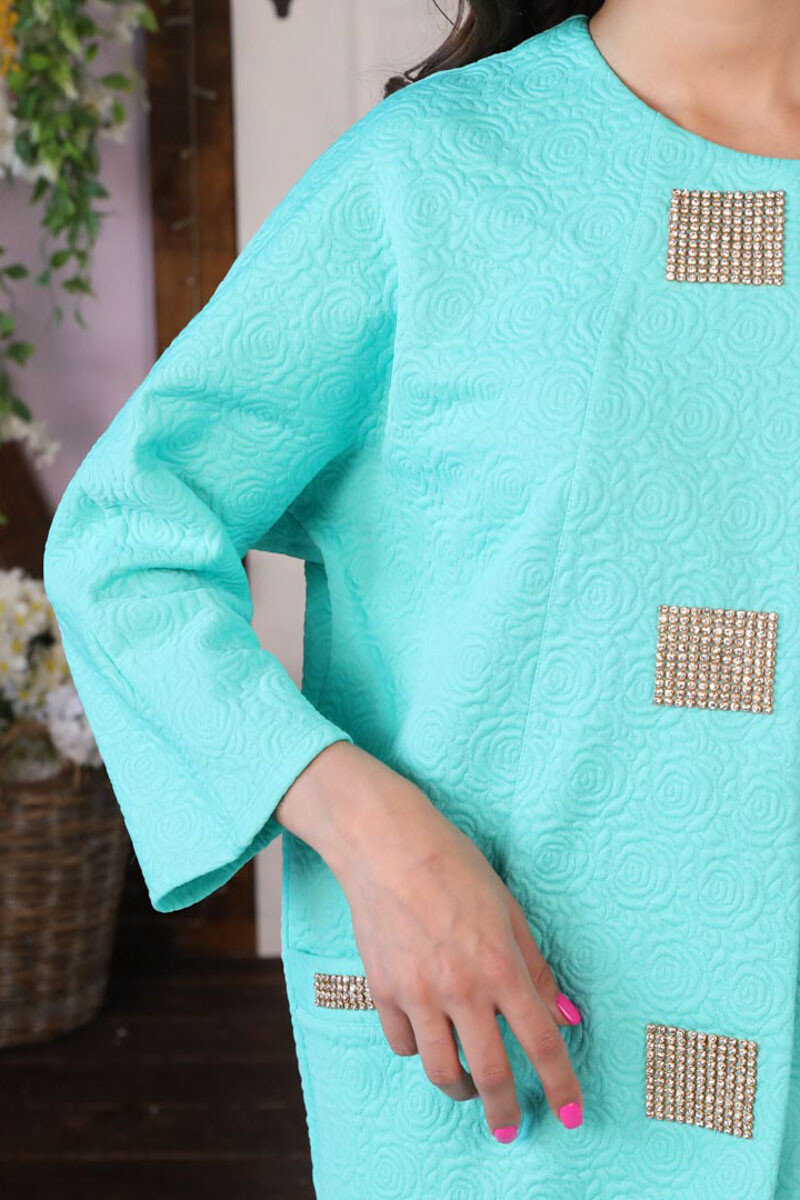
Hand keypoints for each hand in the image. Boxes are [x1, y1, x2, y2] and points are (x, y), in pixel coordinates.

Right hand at [275, 740, 583, 1140]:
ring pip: (441, 1071)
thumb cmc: (454, 867)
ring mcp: (418, 993)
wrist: (387, 846)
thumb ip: (537, 968)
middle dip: (505, 1111)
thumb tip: (565, 1016)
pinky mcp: (382, 990)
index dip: (561, 1085)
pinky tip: (429, 1039)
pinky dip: (420, 1050)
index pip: (541, 1043)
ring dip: (461, 1091)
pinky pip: (404, 1043)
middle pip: (491, 1074)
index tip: (572, 1114)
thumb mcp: (509, 911)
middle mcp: (461, 988)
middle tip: (511, 1126)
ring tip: (469, 1090)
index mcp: (501, 966)